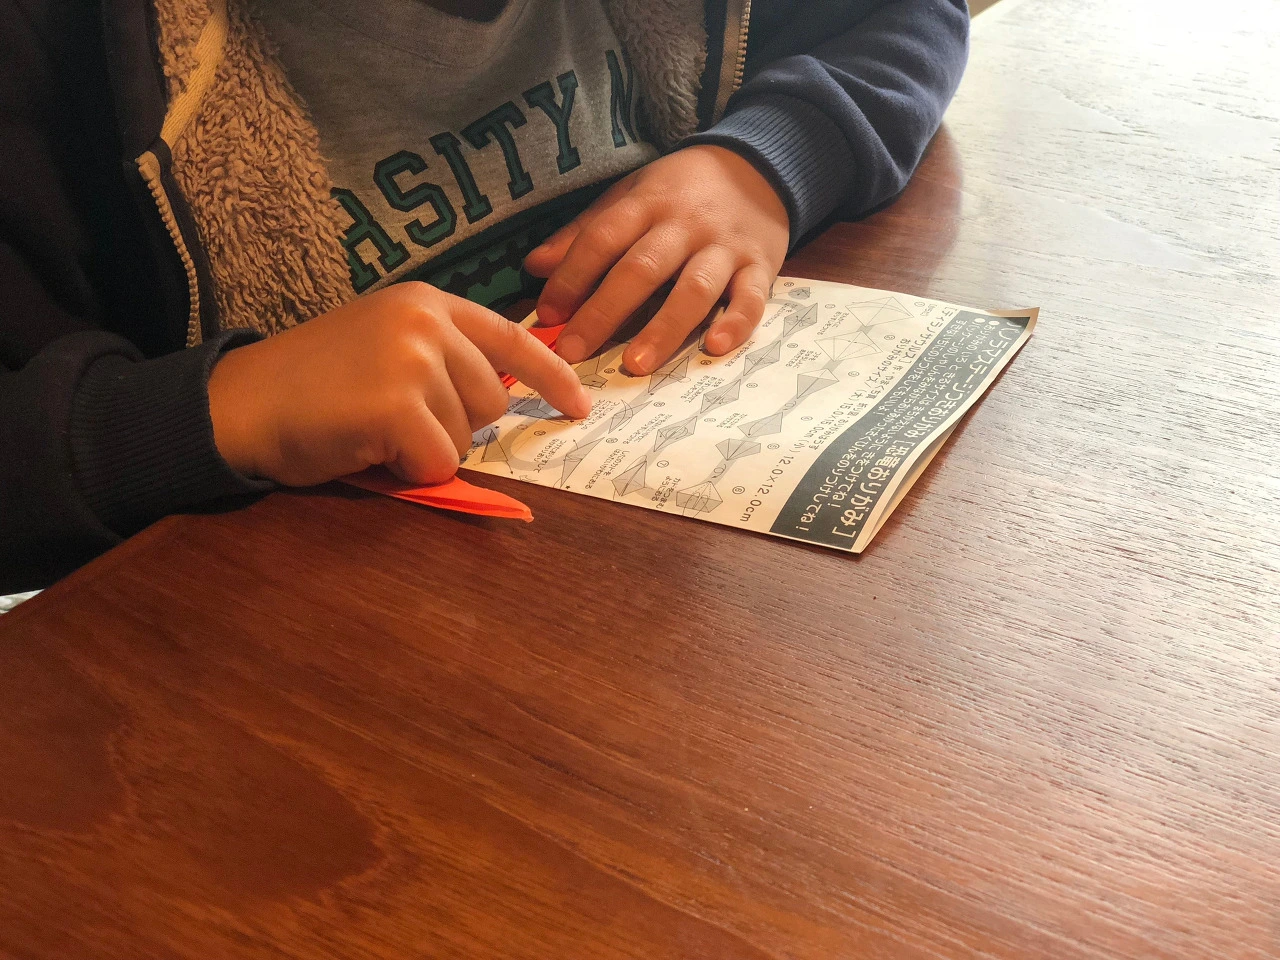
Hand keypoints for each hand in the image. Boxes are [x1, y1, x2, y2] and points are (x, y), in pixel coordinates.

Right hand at [207, 282, 589, 486]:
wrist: (239, 401)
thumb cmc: (312, 383)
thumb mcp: (384, 346)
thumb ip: (443, 357)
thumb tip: (506, 396)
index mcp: (427, 302)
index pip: (514, 338)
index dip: (553, 377)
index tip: (580, 406)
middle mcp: (426, 321)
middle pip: (493, 400)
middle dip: (454, 424)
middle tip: (393, 417)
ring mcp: (412, 360)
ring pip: (466, 436)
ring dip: (425, 449)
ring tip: (372, 428)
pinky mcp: (396, 405)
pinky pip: (438, 462)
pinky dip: (408, 470)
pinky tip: (366, 447)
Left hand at [525, 144, 789, 374]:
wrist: (758, 165)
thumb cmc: (681, 191)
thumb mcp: (631, 195)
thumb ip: (585, 233)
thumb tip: (533, 266)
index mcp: (647, 204)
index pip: (602, 238)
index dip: (571, 276)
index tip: (547, 314)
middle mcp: (686, 225)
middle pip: (642, 268)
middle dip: (605, 311)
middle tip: (574, 351)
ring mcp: (725, 247)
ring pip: (694, 289)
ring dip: (664, 328)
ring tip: (636, 363)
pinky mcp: (761, 266)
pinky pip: (752, 298)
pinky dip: (737, 323)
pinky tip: (715, 347)